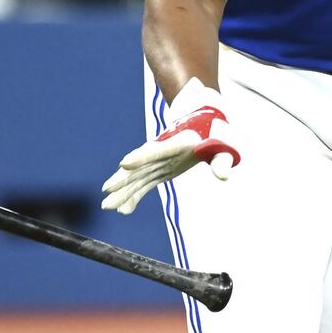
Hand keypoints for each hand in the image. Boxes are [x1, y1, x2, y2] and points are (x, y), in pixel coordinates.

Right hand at [101, 78, 240, 214]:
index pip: (158, 150)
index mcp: (180, 143)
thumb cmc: (217, 134)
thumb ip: (222, 161)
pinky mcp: (160, 169)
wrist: (205, 122)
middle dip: (124, 178)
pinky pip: (144, 184)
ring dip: (123, 190)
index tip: (124, 162)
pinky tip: (124, 211)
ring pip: (137, 176)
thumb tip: (224, 176)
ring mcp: (160, 161)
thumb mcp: (224, 147)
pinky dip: (134, 196)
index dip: (142, 156)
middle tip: (107, 190)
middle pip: (141, 166)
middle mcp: (164, 152)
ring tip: (107, 206)